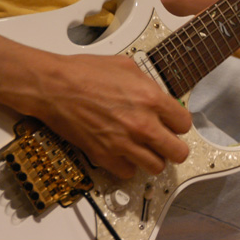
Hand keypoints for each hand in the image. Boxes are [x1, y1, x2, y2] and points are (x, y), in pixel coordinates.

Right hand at [13, 52, 191, 179]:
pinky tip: (123, 152)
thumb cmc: (84, 72)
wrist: (54, 86)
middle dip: (174, 146)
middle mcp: (141, 124)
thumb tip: (159, 97)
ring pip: (156, 167)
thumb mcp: (127, 67)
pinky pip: (128, 172)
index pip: (184, 124)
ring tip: (144, 148)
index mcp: (150, 99)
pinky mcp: (104, 156)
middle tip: (165, 141)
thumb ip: (149, 85)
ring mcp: (123, 143)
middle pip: (178, 152)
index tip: (172, 123)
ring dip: (153, 158)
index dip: (178, 123)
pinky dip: (127, 165)